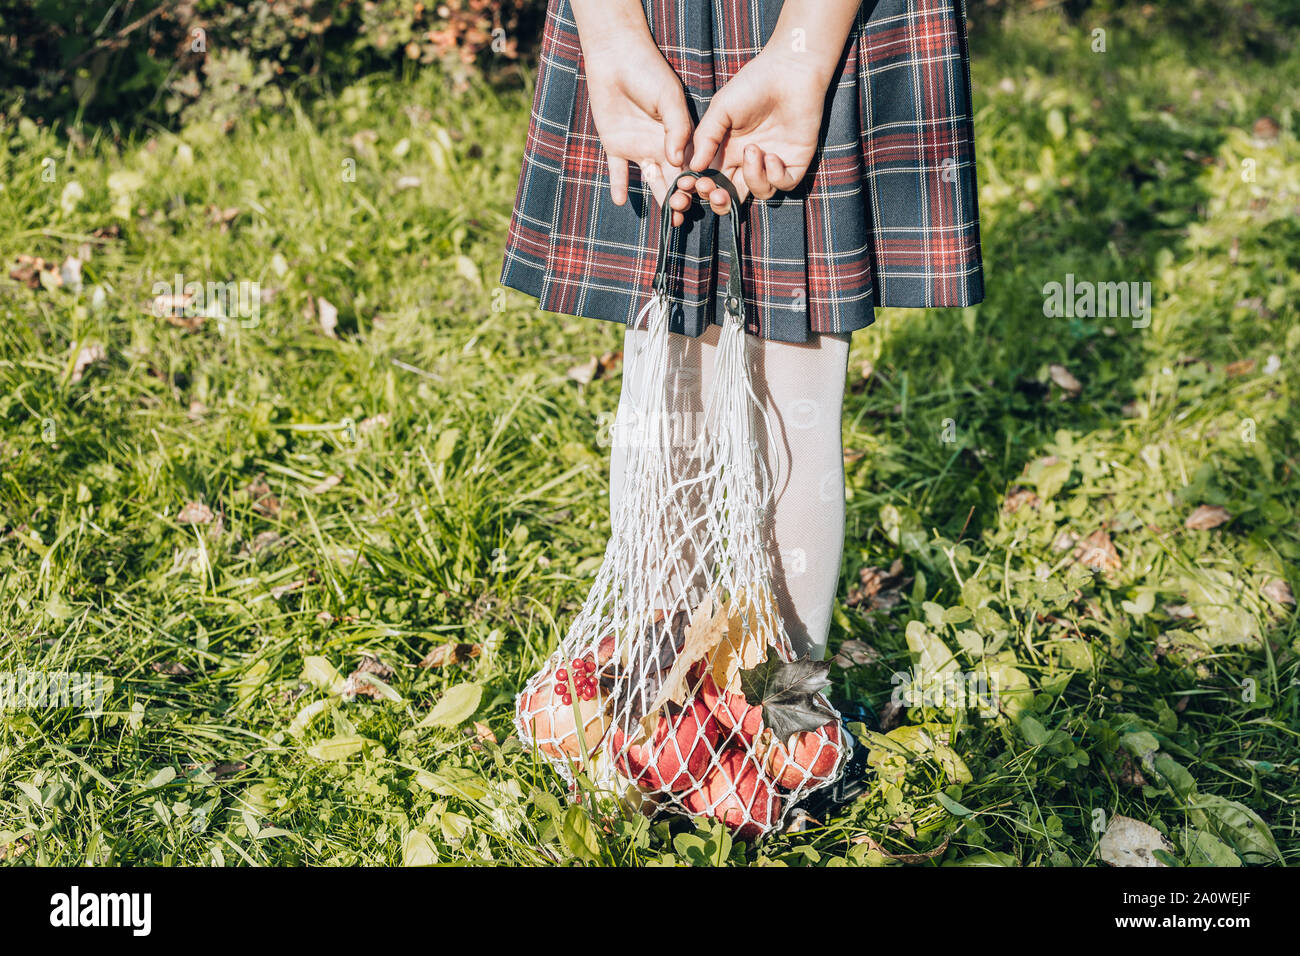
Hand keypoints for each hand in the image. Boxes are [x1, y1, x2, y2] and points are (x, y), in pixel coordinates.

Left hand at [582, 39, 692, 210]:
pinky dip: (619, 186)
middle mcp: (662, 146)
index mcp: (681, 135)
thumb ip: (676, 128)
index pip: (693, 165)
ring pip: (652, 181)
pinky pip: (618, 172)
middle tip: (683, 213)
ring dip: (659, 200)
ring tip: (668, 220)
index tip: (701, 199)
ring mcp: (639, 148)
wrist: (616, 57)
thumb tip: (678, 162)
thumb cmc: (649, 71)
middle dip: (681, 198)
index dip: (698, 183)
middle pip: (675, 179)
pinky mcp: (615, 146)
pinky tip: (620, 200)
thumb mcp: (669, 98)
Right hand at [667, 48, 828, 221]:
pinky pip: (783, 185)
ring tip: (753, 150)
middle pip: (733, 195)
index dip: (704, 188)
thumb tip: (693, 167)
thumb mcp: (720, 110)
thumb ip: (706, 138)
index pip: (713, 180)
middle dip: (722, 201)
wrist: (789, 71)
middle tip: (717, 192)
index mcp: (728, 150)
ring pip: (759, 193)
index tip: (698, 184)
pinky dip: (775, 176)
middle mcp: (749, 161)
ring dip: (753, 178)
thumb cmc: (752, 84)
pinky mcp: (795, 162)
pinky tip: (771, 155)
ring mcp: (773, 163)